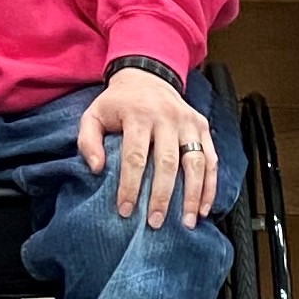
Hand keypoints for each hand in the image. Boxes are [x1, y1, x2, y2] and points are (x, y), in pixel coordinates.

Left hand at [77, 67, 217, 230]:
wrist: (147, 75)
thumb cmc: (118, 103)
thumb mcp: (94, 115)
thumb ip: (88, 141)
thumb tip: (96, 169)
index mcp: (138, 114)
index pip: (135, 156)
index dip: (130, 186)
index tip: (125, 210)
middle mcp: (167, 117)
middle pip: (167, 162)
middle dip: (161, 196)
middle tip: (155, 222)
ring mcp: (188, 122)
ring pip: (195, 162)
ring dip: (192, 195)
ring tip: (186, 222)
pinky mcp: (202, 127)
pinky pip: (210, 159)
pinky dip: (210, 185)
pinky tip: (203, 207)